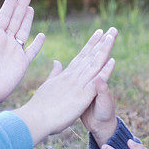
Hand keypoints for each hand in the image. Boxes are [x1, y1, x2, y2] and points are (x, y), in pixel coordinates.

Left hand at [0, 0, 44, 104]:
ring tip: (30, 8)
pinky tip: (41, 35)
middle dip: (20, 8)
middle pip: (15, 21)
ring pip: (24, 31)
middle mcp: (5, 42)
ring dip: (28, 20)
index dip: (8, 6)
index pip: (3, 17)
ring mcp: (15, 51)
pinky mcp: (22, 63)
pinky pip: (32, 51)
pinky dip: (37, 43)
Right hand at [14, 27, 116, 142]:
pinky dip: (105, 71)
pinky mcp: (82, 96)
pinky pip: (96, 81)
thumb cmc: (39, 106)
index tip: (99, 33)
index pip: (81, 56)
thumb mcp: (48, 85)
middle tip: (112, 29)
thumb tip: (57, 61)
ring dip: (105, 50)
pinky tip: (112, 61)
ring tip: (113, 36)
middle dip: (102, 42)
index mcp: (65, 75)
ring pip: (94, 64)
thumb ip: (54, 73)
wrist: (35, 119)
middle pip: (90, 56)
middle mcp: (72, 76)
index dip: (91, 44)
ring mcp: (77, 85)